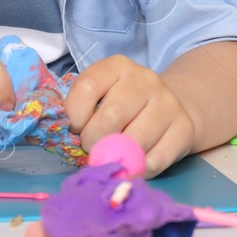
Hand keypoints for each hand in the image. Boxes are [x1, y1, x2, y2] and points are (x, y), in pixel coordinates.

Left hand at [63, 54, 196, 176]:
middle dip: (94, 142)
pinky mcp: (184, 129)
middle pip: (111, 117)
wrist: (170, 108)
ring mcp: (168, 103)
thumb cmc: (123, 107)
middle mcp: (145, 80)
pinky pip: (154, 160)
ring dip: (118, 157)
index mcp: (118, 67)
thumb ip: (79, 111)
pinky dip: (139, 169)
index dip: (75, 115)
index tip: (76, 128)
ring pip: (134, 142)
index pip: (88, 87)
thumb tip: (53, 136)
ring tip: (115, 155)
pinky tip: (136, 162)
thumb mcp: (99, 97)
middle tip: (93, 148)